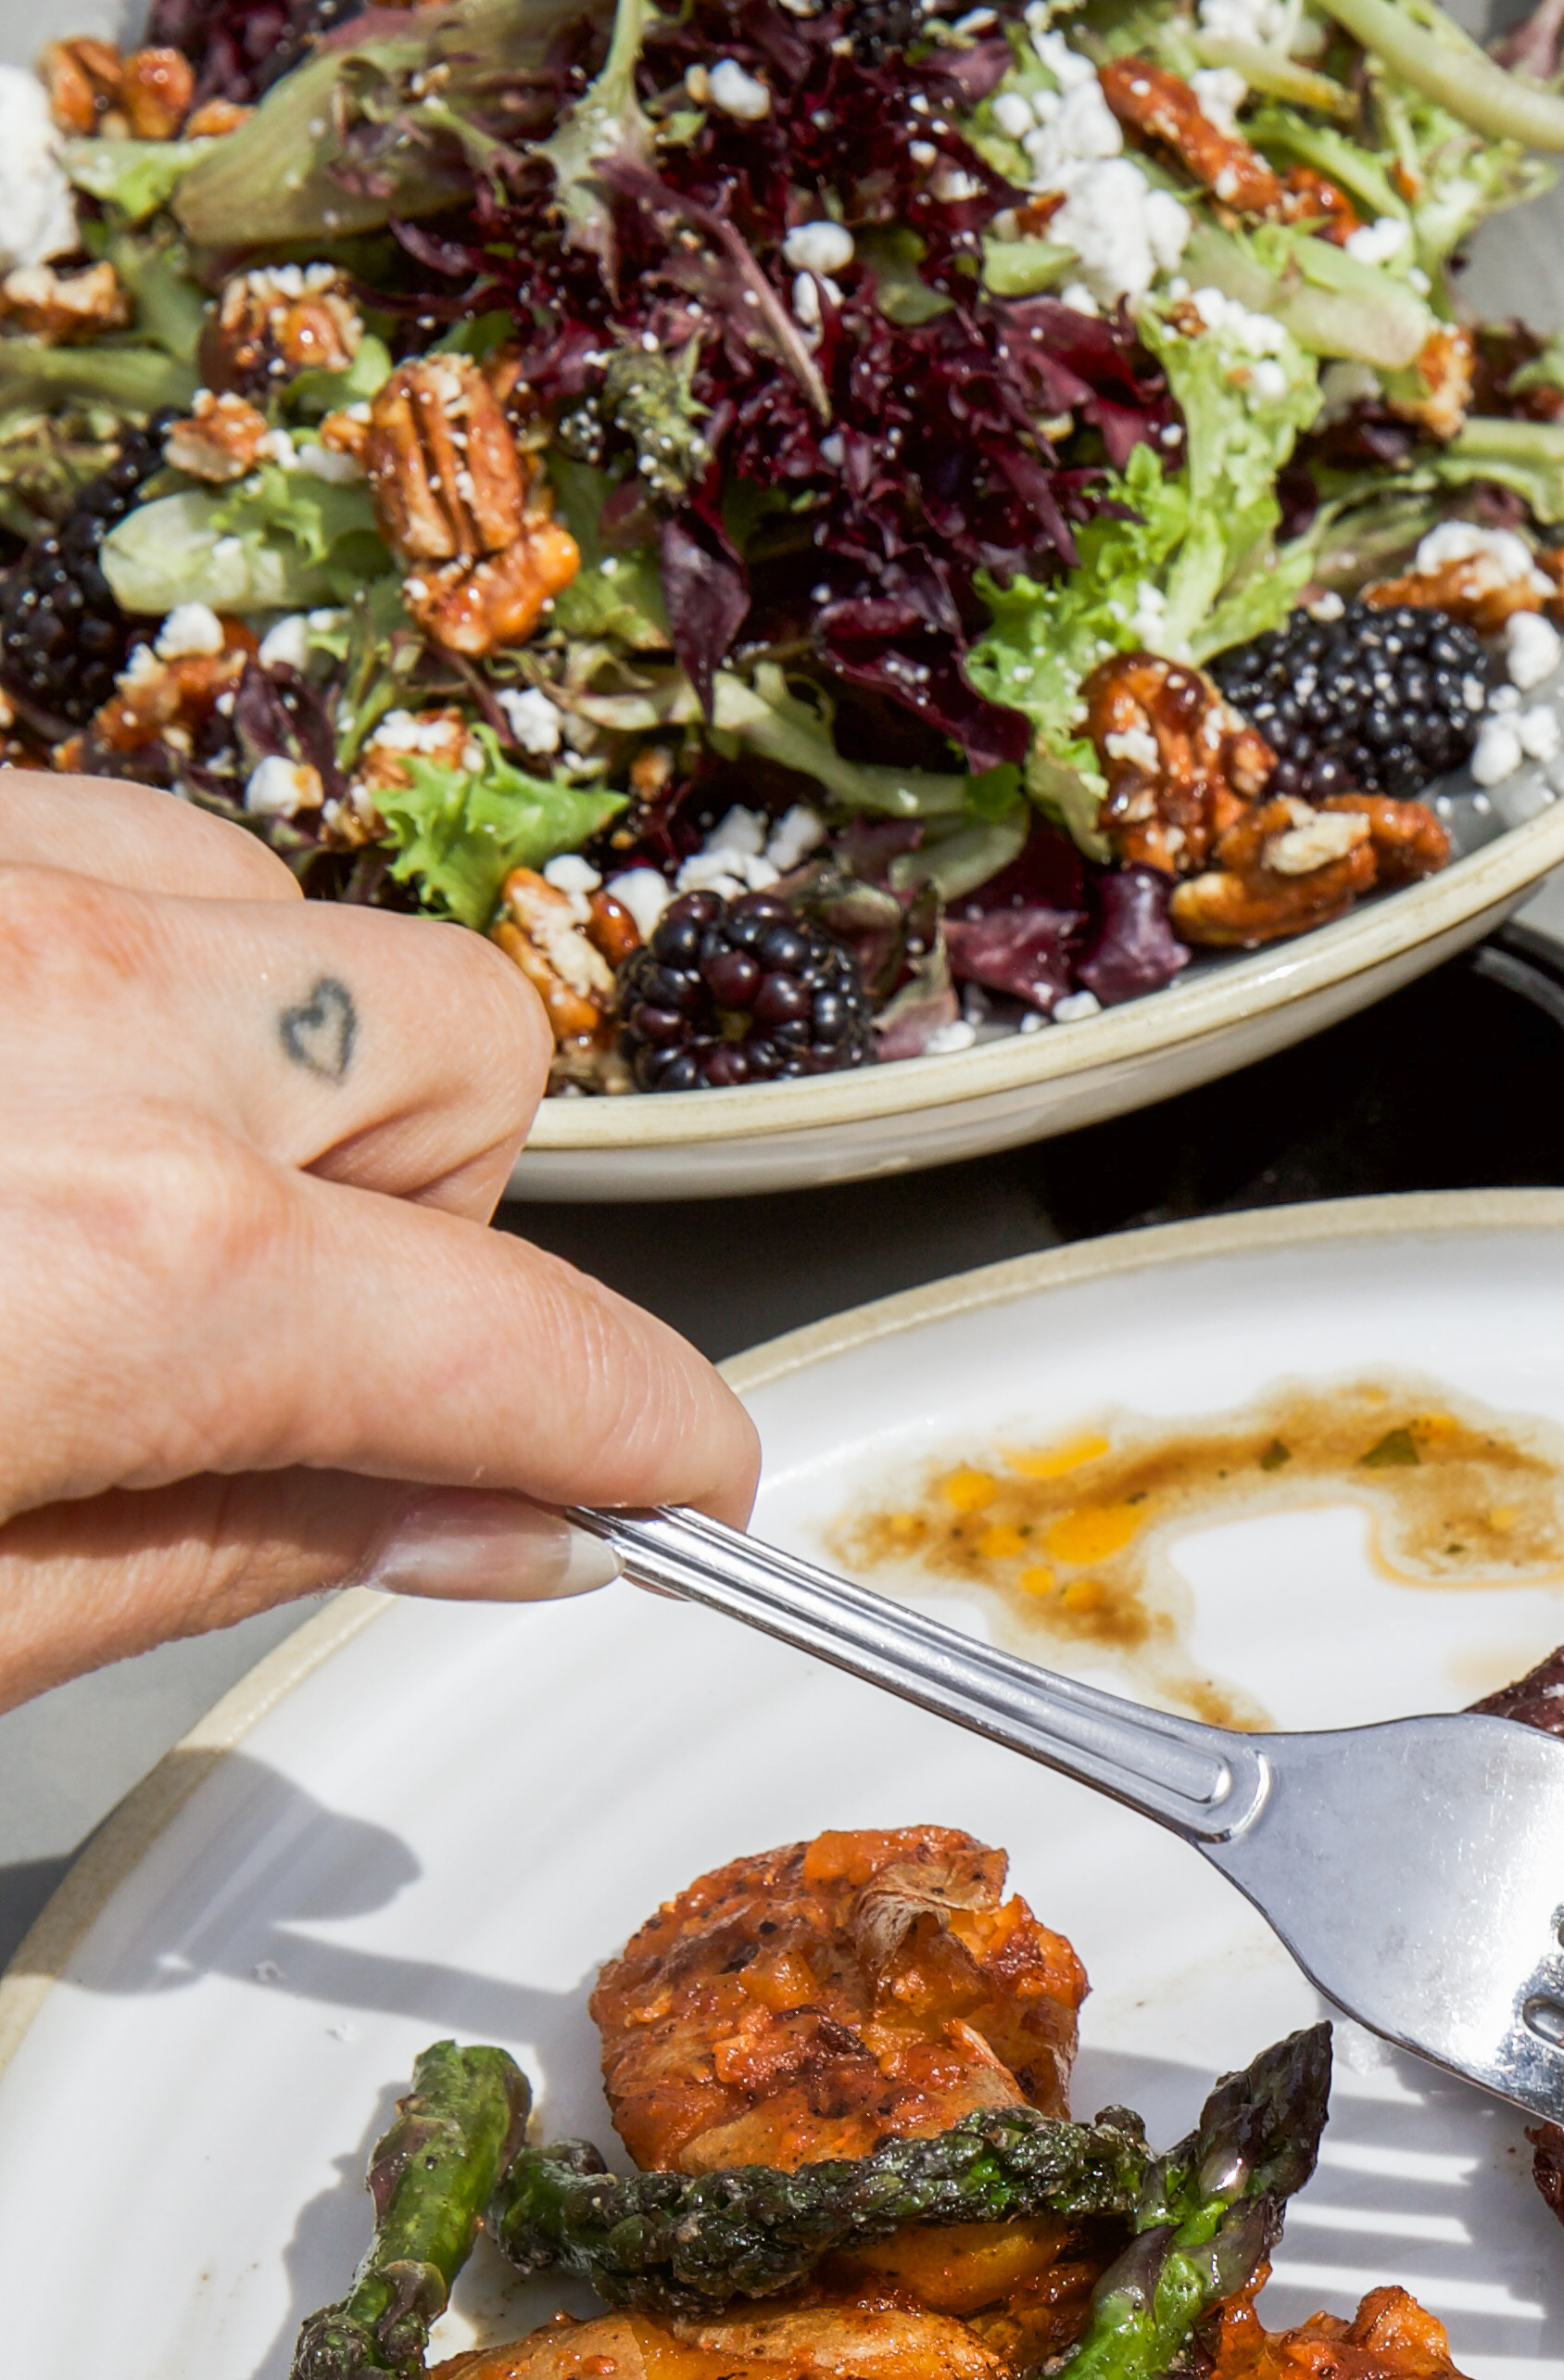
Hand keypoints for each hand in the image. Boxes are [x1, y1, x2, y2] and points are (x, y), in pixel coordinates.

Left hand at [0, 769, 754, 1711]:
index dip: (641, 1438)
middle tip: (262, 1341)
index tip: (671, 1478)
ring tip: (77, 1193)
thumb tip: (485, 1521)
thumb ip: (239, 1547)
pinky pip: (90, 832)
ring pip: (274, 911)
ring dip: (245, 1052)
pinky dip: (87, 961)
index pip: (534, 1352)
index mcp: (136, 1261)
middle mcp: (85, 1012)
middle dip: (422, 1200)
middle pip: (470, 1051)